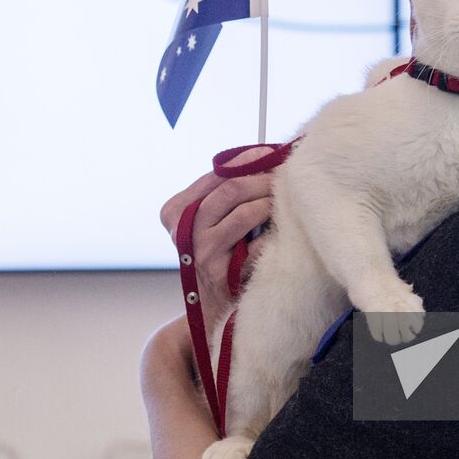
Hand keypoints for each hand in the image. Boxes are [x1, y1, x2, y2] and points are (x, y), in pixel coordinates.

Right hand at [160, 147, 275, 335]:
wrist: (210, 306)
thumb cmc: (216, 253)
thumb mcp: (206, 220)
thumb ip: (222, 191)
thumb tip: (262, 155)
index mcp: (175, 211)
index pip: (215, 175)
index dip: (246, 161)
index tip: (269, 152)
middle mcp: (182, 230)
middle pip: (230, 189)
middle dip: (263, 179)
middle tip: (284, 176)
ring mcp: (201, 252)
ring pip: (244, 213)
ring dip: (269, 203)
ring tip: (282, 202)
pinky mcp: (222, 273)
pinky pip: (257, 243)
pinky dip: (272, 233)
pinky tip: (278, 231)